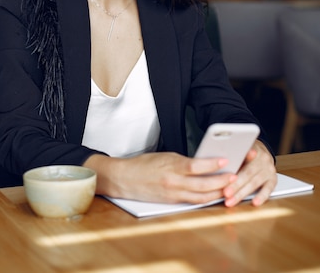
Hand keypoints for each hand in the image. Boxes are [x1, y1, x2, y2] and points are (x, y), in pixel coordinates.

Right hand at [84, 152, 236, 203]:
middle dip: (221, 182)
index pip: (197, 166)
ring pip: (200, 197)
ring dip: (216, 193)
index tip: (226, 161)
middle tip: (235, 177)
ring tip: (229, 188)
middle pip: (203, 184)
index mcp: (171, 166)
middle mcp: (173, 182)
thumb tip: (203, 163)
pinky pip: (192, 202)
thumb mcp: (164, 156)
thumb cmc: (144, 164)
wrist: (124, 178)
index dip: (213, 164)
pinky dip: (205, 199)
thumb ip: (183, 161)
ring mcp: (173, 194)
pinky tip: (214, 196)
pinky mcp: (171, 202)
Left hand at [221, 140, 276, 206]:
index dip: (235, 166)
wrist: (261, 151)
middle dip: (236, 185)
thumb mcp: (239, 148)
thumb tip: (216, 162)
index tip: (228, 175)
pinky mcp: (273, 179)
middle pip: (248, 172)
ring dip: (242, 193)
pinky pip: (268, 189)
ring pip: (255, 182)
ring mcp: (269, 169)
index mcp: (253, 147)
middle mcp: (263, 158)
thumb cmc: (244, 151)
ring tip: (231, 201)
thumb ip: (231, 154)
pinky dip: (262, 196)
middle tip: (225, 193)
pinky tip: (254, 203)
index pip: (243, 156)